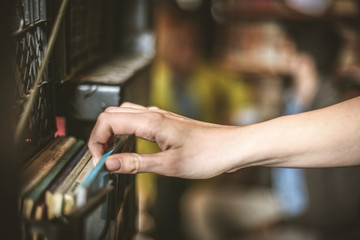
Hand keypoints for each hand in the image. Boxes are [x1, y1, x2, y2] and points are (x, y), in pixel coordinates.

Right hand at [88, 102, 244, 178]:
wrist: (232, 147)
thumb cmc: (210, 153)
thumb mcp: (170, 165)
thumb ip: (137, 164)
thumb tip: (111, 164)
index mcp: (151, 122)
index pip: (107, 121)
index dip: (96, 141)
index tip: (100, 160)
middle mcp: (153, 115)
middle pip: (111, 114)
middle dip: (100, 135)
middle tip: (103, 157)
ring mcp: (160, 118)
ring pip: (124, 115)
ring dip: (112, 131)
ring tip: (113, 153)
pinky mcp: (166, 124)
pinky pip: (137, 120)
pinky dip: (126, 131)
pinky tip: (131, 146)